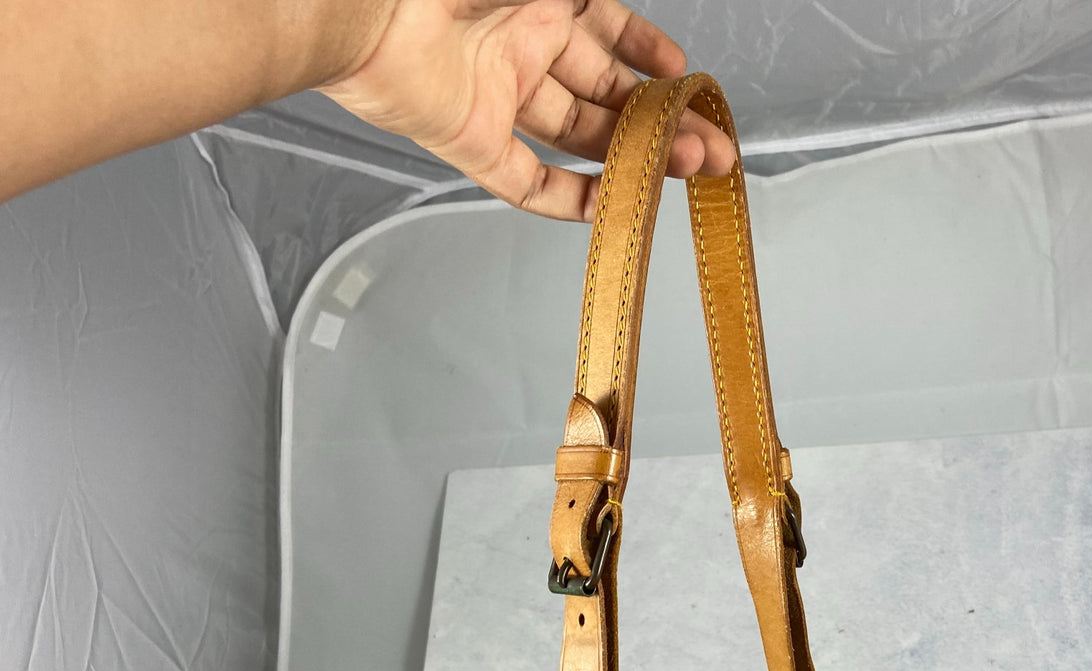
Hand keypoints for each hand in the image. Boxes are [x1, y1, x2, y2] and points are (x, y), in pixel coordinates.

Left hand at [320, 0, 736, 221]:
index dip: (646, 51)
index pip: (605, 29)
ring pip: (578, 136)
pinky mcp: (469, 140)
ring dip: (634, 155)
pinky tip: (607, 209)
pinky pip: (524, 181)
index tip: (683, 74)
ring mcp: (497, 95)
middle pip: (603, 92)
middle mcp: (521, 46)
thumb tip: (611, 1)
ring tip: (683, 170)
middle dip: (660, 119)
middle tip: (708, 148)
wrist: (362, 4)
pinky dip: (566, 198)